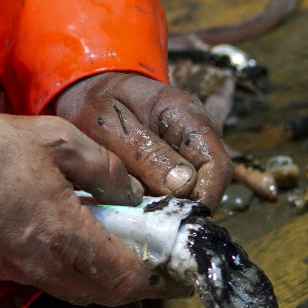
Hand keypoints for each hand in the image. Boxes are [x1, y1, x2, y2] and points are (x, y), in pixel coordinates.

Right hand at [0, 114, 184, 304]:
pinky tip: (84, 247)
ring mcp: (23, 272)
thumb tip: (132, 192)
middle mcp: (47, 264)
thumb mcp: (57, 139)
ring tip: (125, 255)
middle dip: (138, 285)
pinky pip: (54, 283)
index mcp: (66, 234)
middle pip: (106, 294)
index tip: (177, 275)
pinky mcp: (5, 269)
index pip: (124, 278)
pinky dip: (79, 274)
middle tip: (158, 266)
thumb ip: (103, 166)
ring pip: (80, 293)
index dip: (156, 282)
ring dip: (107, 281)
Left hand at [55, 72, 232, 210]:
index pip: (218, 167)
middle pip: (208, 183)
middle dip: (181, 206)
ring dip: (166, 205)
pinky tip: (133, 199)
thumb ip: (144, 154)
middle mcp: (198, 136)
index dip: (204, 198)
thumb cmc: (97, 102)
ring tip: (133, 207)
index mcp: (188, 118)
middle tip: (144, 217)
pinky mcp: (177, 164)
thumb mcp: (110, 125)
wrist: (90, 89)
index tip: (173, 219)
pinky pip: (176, 190)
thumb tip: (183, 186)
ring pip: (192, 191)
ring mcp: (190, 150)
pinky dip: (157, 200)